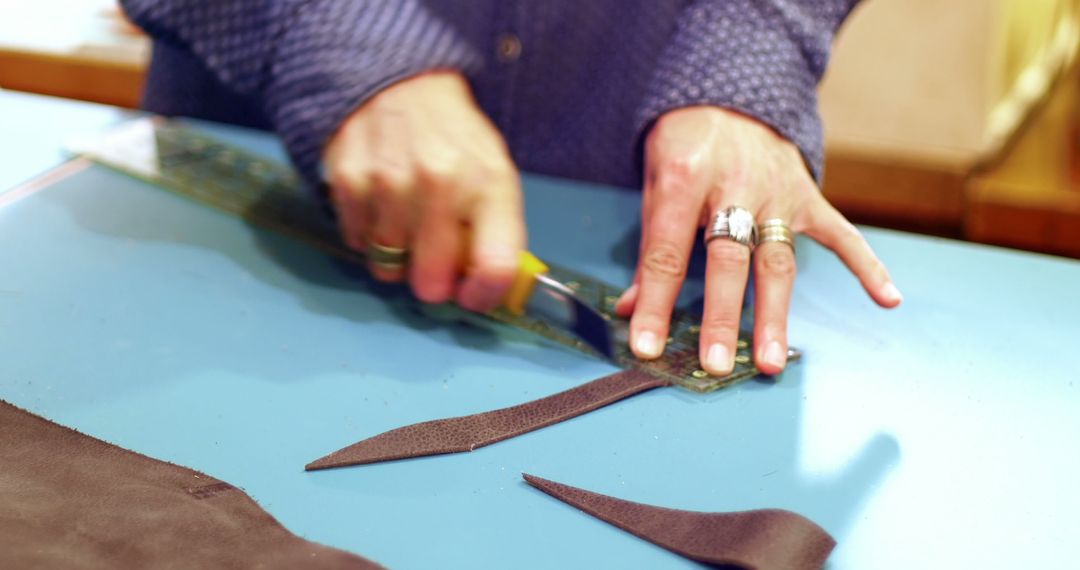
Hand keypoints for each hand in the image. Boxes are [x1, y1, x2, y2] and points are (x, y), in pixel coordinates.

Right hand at [324, 71, 524, 311]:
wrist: (401, 83)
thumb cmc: (456, 141)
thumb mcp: (495, 174)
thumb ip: (494, 232)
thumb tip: (481, 289)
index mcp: (490, 185)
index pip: (494, 268)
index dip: (482, 296)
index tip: (471, 294)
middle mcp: (441, 185)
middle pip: (431, 282)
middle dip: (433, 281)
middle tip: (433, 260)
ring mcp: (391, 184)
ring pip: (388, 268)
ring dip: (396, 255)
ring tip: (406, 219)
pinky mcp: (350, 181)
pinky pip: (357, 243)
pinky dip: (368, 234)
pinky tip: (380, 204)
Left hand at [615, 106, 901, 374]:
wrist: (729, 93)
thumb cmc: (685, 144)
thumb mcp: (654, 183)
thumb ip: (651, 247)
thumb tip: (632, 308)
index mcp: (687, 179)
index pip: (668, 252)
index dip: (657, 303)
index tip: (647, 346)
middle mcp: (736, 186)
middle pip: (729, 261)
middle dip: (722, 316)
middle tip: (716, 364)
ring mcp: (778, 193)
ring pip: (777, 260)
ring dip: (773, 314)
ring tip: (770, 361)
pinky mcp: (808, 196)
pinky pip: (841, 234)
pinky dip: (868, 266)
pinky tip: (888, 299)